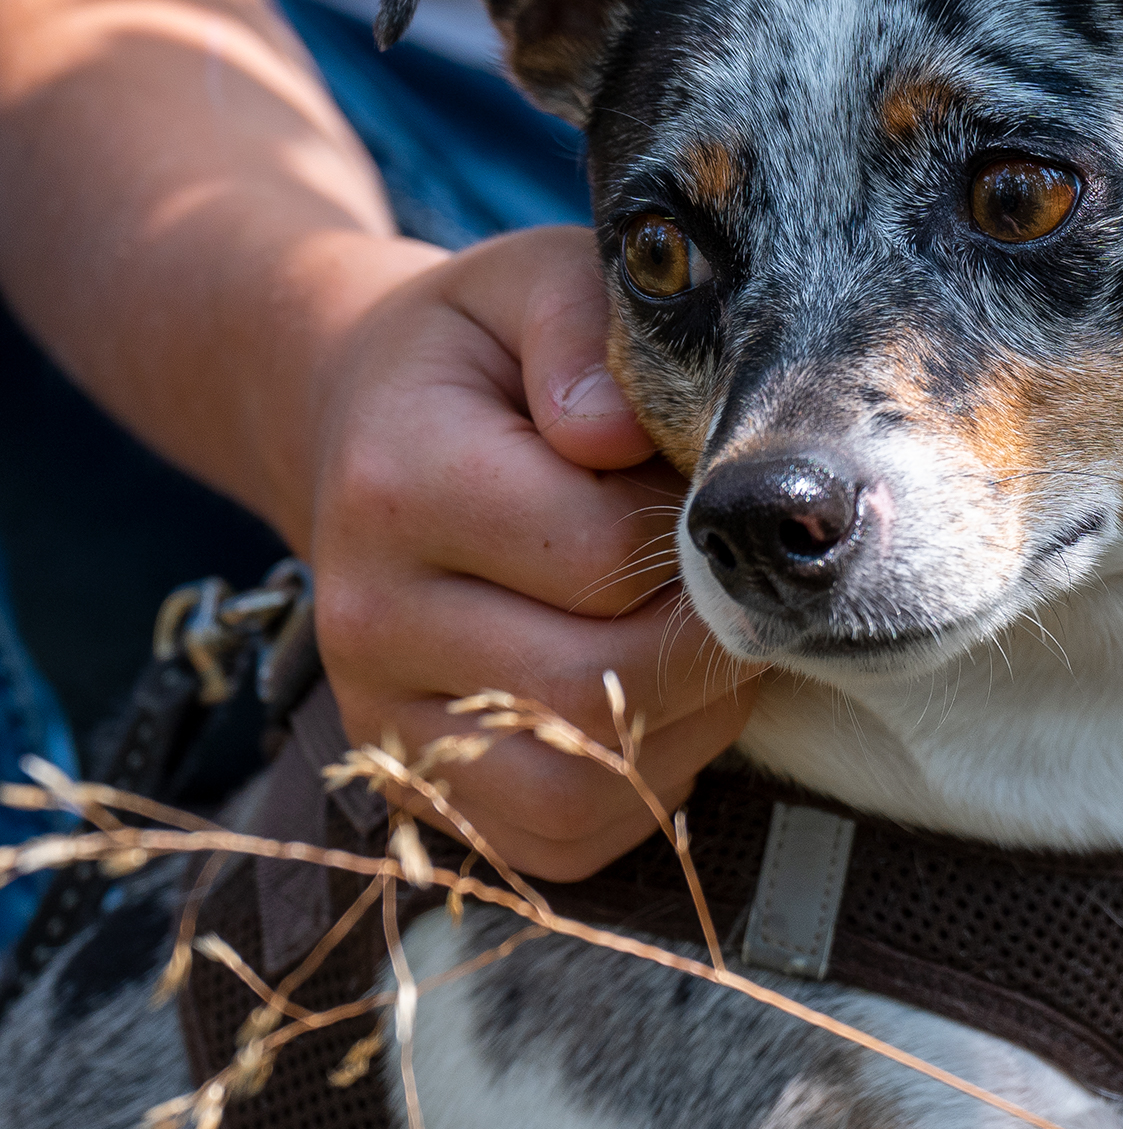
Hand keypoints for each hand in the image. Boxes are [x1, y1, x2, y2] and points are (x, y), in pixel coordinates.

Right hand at [300, 227, 756, 879]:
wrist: (366, 427)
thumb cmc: (490, 361)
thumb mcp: (533, 286)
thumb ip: (580, 330)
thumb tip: (608, 430)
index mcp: (398, 481)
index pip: (602, 558)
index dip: (700, 542)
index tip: (723, 506)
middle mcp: (369, 614)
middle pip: (598, 685)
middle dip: (712, 647)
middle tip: (749, 594)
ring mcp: (382, 716)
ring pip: (583, 787)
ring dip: (689, 731)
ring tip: (707, 648)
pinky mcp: (417, 786)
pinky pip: (560, 841)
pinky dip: (642, 792)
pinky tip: (658, 707)